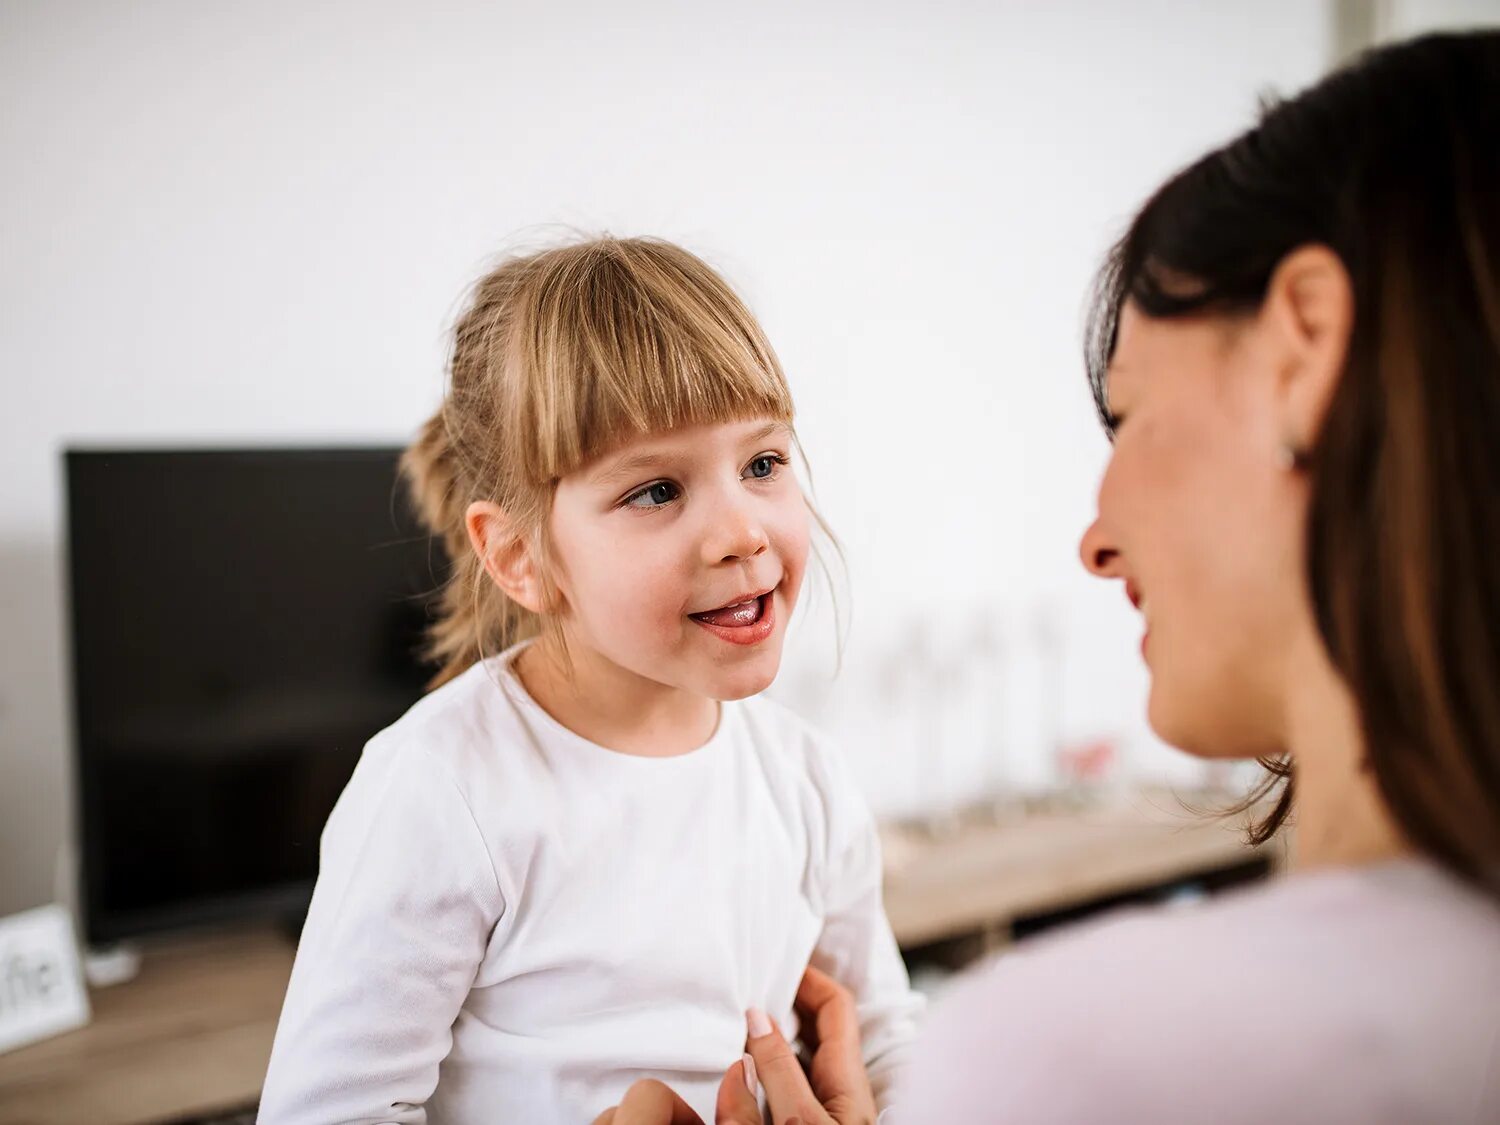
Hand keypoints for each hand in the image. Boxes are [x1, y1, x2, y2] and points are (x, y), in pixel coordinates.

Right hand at [592, 965, 877, 1124]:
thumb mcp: (801, 1124)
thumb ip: (779, 1073)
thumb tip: (757, 1018)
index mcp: (848, 1083)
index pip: (837, 1008)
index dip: (810, 978)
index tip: (774, 962)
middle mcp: (836, 1098)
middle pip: (809, 1036)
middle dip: (776, 1012)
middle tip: (739, 992)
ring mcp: (815, 1117)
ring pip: (783, 1071)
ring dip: (755, 1050)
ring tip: (721, 1032)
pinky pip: (766, 1100)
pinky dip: (746, 1086)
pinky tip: (721, 1083)